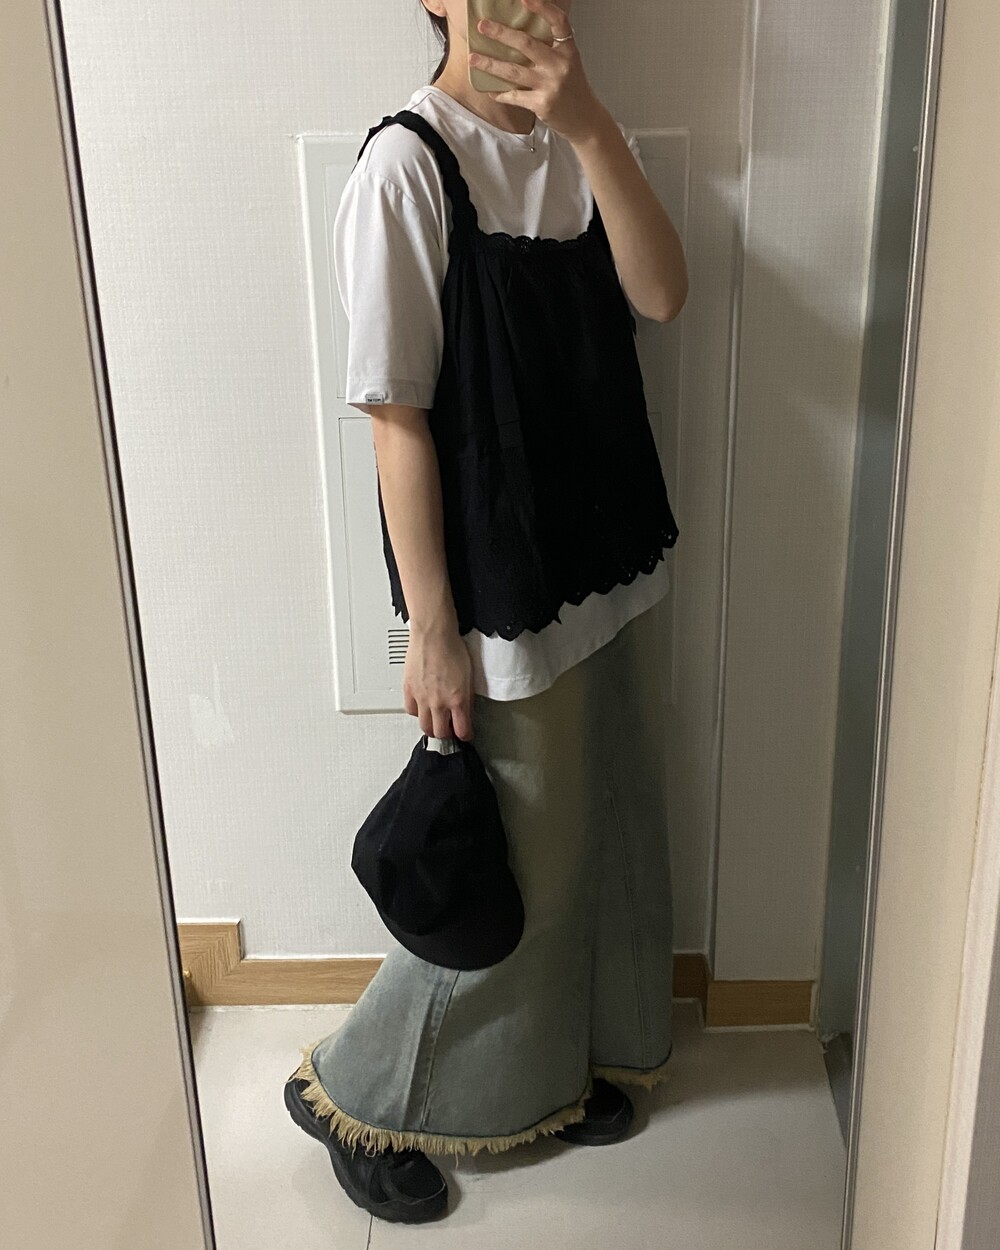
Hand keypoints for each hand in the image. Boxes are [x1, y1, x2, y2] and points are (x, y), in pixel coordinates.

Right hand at [402, 623, 475, 740]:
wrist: (434, 634)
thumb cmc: (452, 648)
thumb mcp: (469, 676)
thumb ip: (467, 698)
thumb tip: (466, 711)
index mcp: (458, 699)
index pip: (462, 731)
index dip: (465, 736)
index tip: (465, 734)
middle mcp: (439, 702)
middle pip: (441, 733)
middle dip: (447, 735)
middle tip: (449, 730)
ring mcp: (422, 698)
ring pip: (424, 726)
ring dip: (432, 727)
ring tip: (436, 723)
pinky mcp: (409, 691)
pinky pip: (411, 711)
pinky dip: (418, 713)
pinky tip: (423, 708)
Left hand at [468, 0, 607, 144]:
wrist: (584, 119)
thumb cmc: (572, 87)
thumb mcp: (568, 62)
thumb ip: (550, 48)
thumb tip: (519, 35)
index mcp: (568, 50)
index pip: (558, 22)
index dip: (542, 8)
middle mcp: (560, 65)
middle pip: (526, 44)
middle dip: (501, 34)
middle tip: (482, 27)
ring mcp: (550, 85)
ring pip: (514, 71)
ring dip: (490, 64)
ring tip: (473, 58)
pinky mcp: (542, 104)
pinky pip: (514, 96)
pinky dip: (499, 93)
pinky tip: (487, 88)